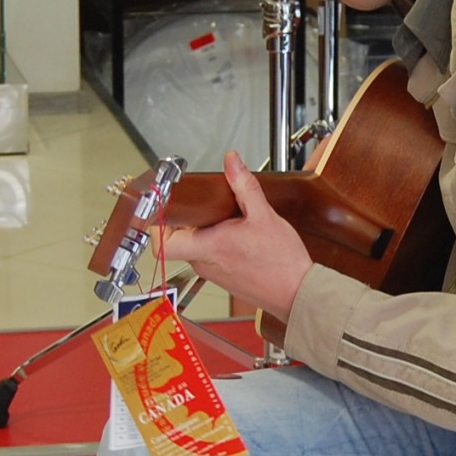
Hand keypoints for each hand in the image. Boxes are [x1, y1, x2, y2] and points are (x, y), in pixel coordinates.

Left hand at [155, 153, 313, 323]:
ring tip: (223, 217)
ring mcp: (212, 273)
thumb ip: (244, 185)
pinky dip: (215, 242)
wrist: (297, 293)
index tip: (166, 207)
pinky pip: (208, 256)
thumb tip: (232, 162)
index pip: (161, 243)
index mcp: (208, 247)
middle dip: (186, 219)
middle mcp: (204, 263)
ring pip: (193, 247)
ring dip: (202, 230)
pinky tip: (235, 233)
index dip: (157, 224)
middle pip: (177, 240)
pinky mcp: (223, 277)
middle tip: (201, 203)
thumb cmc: (282, 263)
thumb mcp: (264, 215)